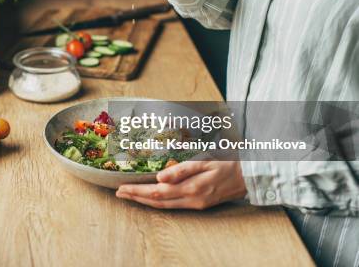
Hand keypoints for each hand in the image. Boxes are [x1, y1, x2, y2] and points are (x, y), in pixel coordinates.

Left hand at [116, 160, 246, 208]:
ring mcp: (196, 204)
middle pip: (157, 201)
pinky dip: (158, 202)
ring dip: (144, 201)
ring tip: (129, 196)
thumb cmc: (226, 164)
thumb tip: (159, 178)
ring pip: (164, 206)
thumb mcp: (204, 162)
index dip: (137, 191)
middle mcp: (191, 200)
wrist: (249, 177)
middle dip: (136, 197)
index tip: (122, 188)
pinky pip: (173, 206)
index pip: (156, 192)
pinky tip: (150, 198)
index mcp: (191, 188)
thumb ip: (181, 170)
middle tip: (119, 193)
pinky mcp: (199, 204)